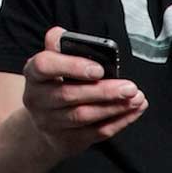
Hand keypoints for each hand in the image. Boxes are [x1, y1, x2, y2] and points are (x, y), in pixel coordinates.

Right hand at [21, 27, 146, 157]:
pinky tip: (135, 110)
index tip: (99, 69)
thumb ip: (59, 47)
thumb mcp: (54, 63)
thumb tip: (60, 33)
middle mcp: (37, 99)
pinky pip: (96, 132)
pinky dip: (119, 122)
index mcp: (34, 74)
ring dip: (114, 107)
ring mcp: (50, 122)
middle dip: (104, 91)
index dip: (72, 66)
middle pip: (69, 95)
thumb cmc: (56, 84)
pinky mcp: (67, 139)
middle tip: (130, 87)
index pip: (45, 66)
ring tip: (137, 98)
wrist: (45, 121)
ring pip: (84, 116)